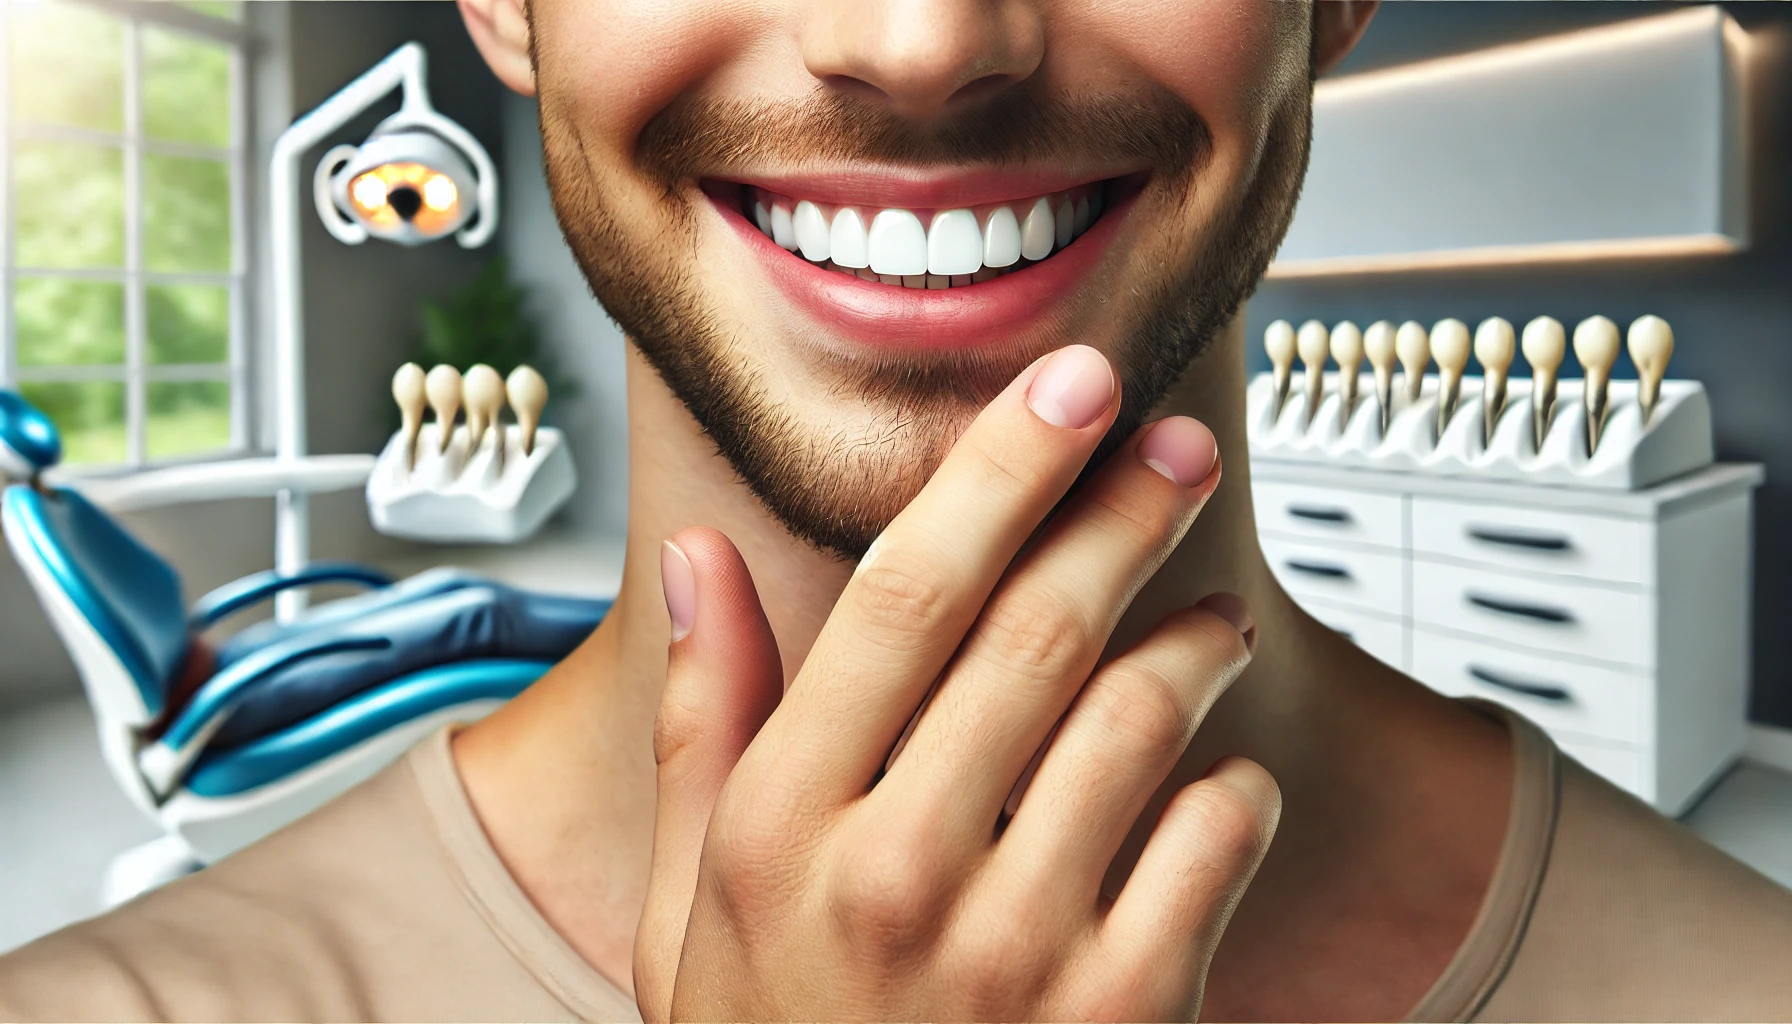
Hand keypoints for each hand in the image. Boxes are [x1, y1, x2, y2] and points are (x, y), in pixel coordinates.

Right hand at [634, 345, 1276, 1021]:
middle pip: (1037, 630)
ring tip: (1208, 621)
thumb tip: (694, 557)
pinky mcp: (1121, 1013)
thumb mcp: (693, 907)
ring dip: (1194, 644)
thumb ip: (702, 724)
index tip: (1068, 384)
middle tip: (1174, 449)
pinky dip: (1236, 786)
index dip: (1002, 468)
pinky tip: (1220, 779)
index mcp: (782, 824)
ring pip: (1142, 722)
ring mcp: (1014, 952)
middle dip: (1123, 513)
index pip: (906, 592)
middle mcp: (894, 873)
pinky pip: (1214, 842)